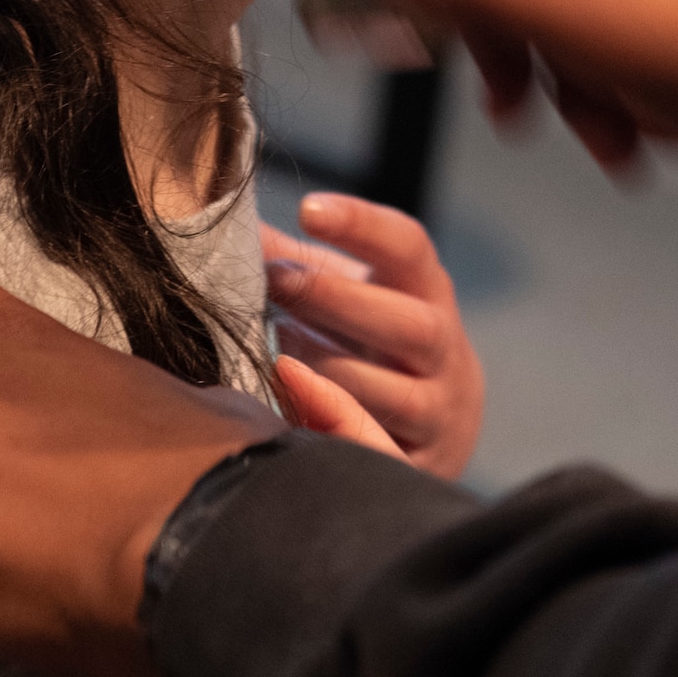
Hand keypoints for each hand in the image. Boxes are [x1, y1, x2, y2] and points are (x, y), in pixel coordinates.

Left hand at [261, 194, 483, 479]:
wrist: (441, 419)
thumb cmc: (374, 338)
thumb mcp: (353, 290)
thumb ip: (298, 259)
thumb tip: (230, 224)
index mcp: (431, 293)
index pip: (409, 248)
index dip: (362, 226)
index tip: (308, 208)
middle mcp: (448, 353)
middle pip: (408, 323)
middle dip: (334, 301)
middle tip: (273, 281)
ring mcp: (440, 414)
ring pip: (392, 395)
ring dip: (327, 371)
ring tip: (275, 351)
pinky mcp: (423, 468)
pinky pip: (378, 451)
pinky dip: (333, 430)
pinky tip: (290, 410)